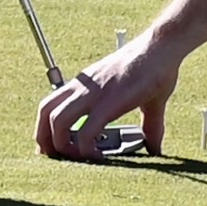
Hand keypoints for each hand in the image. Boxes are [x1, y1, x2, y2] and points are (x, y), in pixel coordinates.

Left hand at [41, 36, 181, 161]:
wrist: (162, 46)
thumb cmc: (153, 67)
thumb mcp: (144, 99)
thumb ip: (148, 126)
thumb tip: (155, 148)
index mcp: (86, 85)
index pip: (50, 104)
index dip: (44, 128)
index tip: (52, 147)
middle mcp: (84, 87)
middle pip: (46, 113)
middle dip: (45, 139)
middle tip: (58, 158)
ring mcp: (95, 93)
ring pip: (58, 122)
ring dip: (62, 146)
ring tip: (79, 159)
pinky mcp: (110, 102)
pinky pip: (87, 132)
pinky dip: (87, 149)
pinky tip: (99, 157)